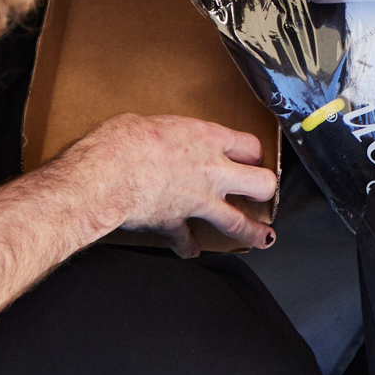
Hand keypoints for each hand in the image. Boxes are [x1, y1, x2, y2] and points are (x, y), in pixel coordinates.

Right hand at [63, 113, 276, 257]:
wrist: (109, 171)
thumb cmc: (126, 140)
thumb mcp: (155, 122)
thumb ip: (171, 135)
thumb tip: (160, 139)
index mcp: (209, 139)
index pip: (250, 146)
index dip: (253, 153)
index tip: (252, 158)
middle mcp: (213, 171)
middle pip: (261, 183)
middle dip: (265, 189)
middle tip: (264, 192)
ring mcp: (198, 201)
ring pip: (237, 221)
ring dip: (251, 231)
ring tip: (263, 237)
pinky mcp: (175, 223)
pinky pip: (186, 240)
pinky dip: (187, 248)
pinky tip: (191, 252)